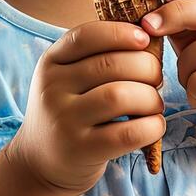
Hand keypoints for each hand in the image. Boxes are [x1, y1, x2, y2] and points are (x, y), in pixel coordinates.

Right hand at [9, 20, 164, 195]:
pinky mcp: (81, 150)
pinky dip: (150, 126)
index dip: (120, 33)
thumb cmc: (69, 110)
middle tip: (156, 77)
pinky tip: (154, 125)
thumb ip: (94, 55)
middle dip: (146, 67)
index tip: (145, 38)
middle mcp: (52, 88)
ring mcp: (65, 120)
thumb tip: (145, 34)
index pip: (86, 36)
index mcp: (51, 62)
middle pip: (110, 65)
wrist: (40, 162)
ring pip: (120, 96)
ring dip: (150, 97)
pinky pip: (127, 133)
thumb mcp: (66, 77)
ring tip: (155, 103)